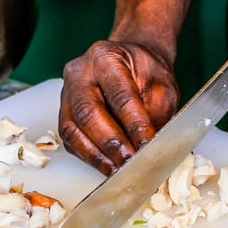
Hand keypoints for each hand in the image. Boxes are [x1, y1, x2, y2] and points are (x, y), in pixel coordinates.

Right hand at [59, 40, 179, 175]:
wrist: (132, 65)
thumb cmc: (147, 74)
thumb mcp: (162, 86)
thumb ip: (157, 113)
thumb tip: (151, 146)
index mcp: (105, 57)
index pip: (119, 95)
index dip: (134, 123)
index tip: (147, 144)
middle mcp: (79, 73)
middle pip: (88, 112)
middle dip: (111, 142)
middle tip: (131, 161)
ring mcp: (67, 94)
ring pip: (73, 129)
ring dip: (97, 155)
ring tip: (120, 170)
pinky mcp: (64, 115)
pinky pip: (71, 141)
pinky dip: (90, 157)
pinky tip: (109, 166)